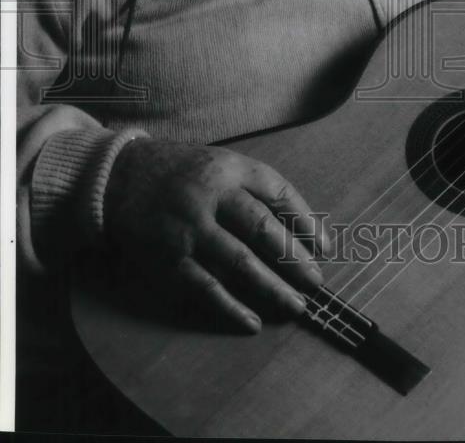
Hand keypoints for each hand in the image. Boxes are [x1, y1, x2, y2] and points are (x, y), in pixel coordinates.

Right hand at [104, 138, 327, 332]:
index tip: (325, 246)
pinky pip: (206, 287)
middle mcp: (211, 196)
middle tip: (316, 281)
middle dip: (294, 258)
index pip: (279, 192)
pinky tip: (251, 321)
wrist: (116, 177)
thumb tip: (301, 227)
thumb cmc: (180, 172)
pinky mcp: (169, 257)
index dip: (307, 220)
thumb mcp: (219, 164)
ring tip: (296, 305)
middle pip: (262, 229)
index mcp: (229, 168)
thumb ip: (254, 188)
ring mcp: (189, 228)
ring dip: (272, 287)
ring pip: (239, 262)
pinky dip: (230, 307)